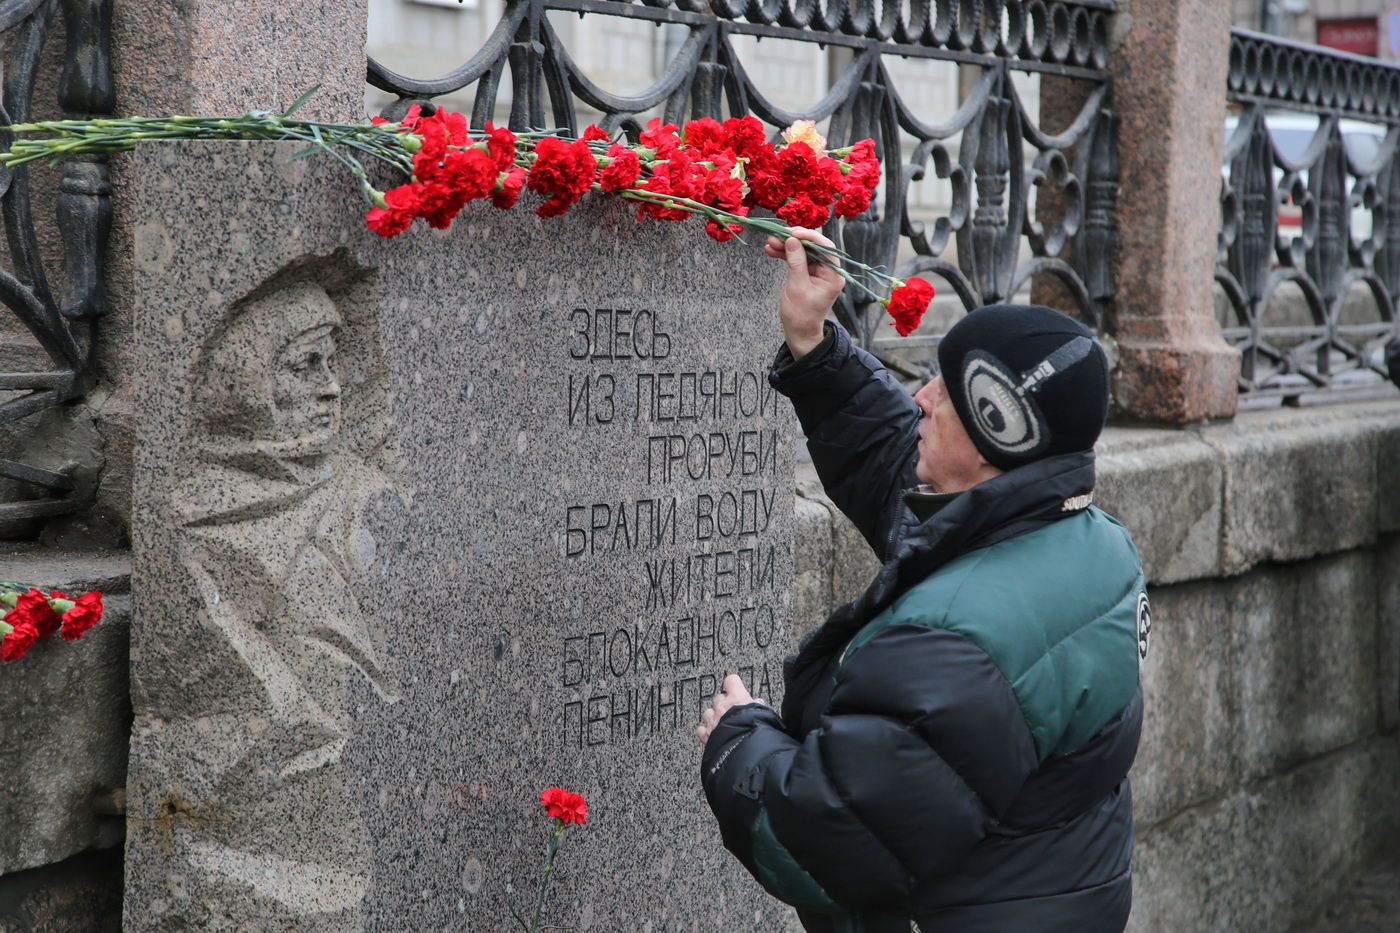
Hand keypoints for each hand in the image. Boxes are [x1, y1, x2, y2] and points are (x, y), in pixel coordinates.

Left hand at [696, 673, 765, 745]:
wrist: (747, 749)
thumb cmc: (757, 730)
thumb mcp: (763, 714)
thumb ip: (757, 706)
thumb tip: (758, 702)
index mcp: (737, 697)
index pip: (731, 681)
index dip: (733, 685)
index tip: (735, 688)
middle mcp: (722, 706)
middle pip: (719, 698)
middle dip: (724, 704)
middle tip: (732, 711)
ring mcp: (713, 719)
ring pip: (708, 712)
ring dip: (714, 717)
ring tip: (723, 724)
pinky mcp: (706, 734)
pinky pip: (701, 729)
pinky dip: (705, 731)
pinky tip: (713, 734)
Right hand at [764, 228, 844, 360]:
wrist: (799, 331)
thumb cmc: (801, 314)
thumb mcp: (797, 287)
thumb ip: (796, 262)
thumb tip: (792, 240)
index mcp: (833, 275)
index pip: (825, 247)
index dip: (809, 236)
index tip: (792, 232)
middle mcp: (828, 271)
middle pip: (813, 247)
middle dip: (794, 240)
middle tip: (777, 235)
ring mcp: (818, 272)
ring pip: (803, 251)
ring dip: (786, 246)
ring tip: (769, 242)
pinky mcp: (807, 274)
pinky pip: (797, 260)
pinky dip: (785, 255)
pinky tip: (771, 251)